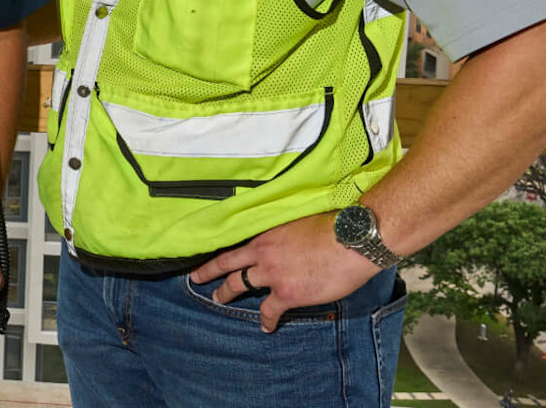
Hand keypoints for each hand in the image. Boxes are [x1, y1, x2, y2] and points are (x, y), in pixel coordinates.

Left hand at [188, 211, 382, 332]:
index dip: (219, 249)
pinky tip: (266, 326)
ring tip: (218, 299)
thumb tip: (284, 236)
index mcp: (266, 233)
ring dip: (226, 294)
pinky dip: (266, 320)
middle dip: (208, 272)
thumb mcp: (298, 220)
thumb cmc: (333, 226)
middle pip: (227, 264)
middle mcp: (263, 253)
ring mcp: (272, 274)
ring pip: (239, 285)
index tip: (206, 252)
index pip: (235, 242)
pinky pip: (269, 310)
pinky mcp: (287, 293)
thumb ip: (284, 231)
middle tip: (195, 279)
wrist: (351, 241)